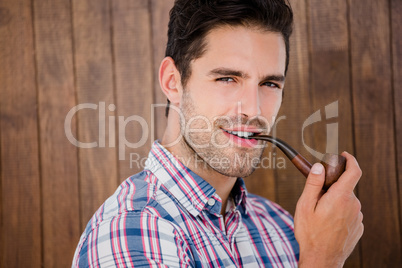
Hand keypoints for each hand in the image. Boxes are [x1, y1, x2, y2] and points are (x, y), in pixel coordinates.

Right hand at [294, 152, 363, 267]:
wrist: (322, 259)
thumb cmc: (310, 233)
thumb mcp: (305, 206)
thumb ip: (313, 184)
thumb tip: (319, 167)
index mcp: (340, 197)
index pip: (354, 171)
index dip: (350, 160)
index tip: (344, 155)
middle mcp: (353, 205)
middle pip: (345, 187)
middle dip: (332, 187)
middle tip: (316, 198)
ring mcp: (357, 217)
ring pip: (347, 201)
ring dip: (336, 202)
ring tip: (320, 216)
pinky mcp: (358, 227)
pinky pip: (350, 213)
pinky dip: (340, 213)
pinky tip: (328, 224)